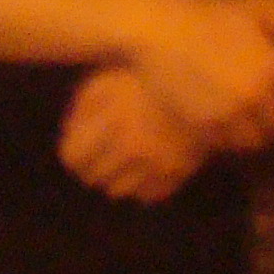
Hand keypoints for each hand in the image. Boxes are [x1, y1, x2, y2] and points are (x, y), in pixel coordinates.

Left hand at [61, 63, 208, 203]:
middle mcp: (132, 148)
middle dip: (93, 166)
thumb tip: (70, 138)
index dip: (73, 154)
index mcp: (111, 119)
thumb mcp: (108, 81)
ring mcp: (156, 164)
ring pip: (118, 191)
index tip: (79, 148)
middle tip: (103, 153)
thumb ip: (83, 108)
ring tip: (125, 158)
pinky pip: (147, 195)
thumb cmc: (146, 78)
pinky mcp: (177, 175)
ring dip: (117, 177)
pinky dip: (143, 184)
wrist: (203, 85)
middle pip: (94, 178)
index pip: (73, 157)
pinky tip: (147, 164)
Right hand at [125, 0, 273, 152]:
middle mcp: (258, 93)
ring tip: (241, 119)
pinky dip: (228, 137)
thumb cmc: (207, 14)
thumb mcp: (251, 8)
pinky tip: (220, 121)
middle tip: (260, 108)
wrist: (160, 29)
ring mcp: (232, 113)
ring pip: (256, 138)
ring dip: (253, 132)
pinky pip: (227, 142)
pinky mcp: (207, 126)